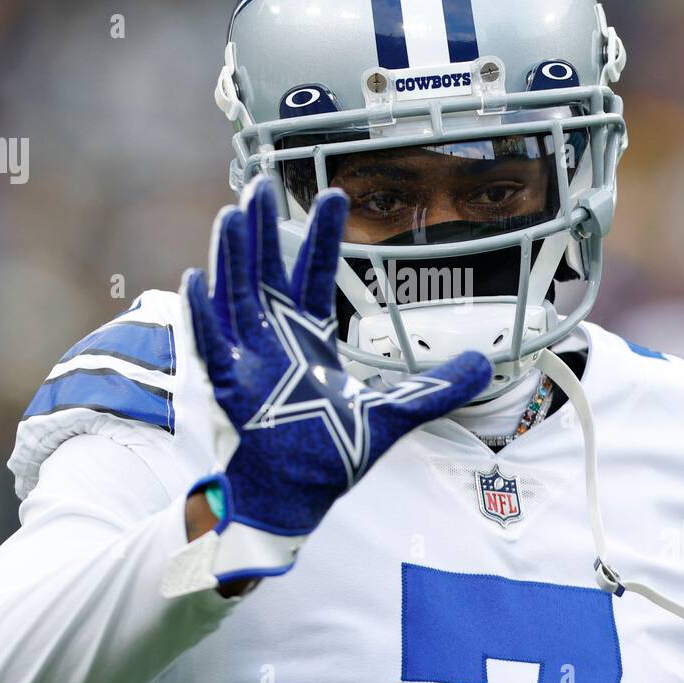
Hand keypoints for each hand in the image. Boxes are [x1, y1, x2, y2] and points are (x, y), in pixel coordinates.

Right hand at [180, 176, 491, 582]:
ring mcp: (249, 361)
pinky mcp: (231, 389)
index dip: (324, 236)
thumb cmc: (333, 452)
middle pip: (267, 272)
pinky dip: (203, 315)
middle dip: (266, 230)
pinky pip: (211, 346)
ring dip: (234, 257)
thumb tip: (486, 365)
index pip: (315, 274)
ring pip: (236, 297)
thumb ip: (438, 387)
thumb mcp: (396, 412)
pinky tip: (197, 279)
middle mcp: (275, 340)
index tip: (337, 196)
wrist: (298, 498)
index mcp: (309, 338)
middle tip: (264, 184)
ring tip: (235, 214)